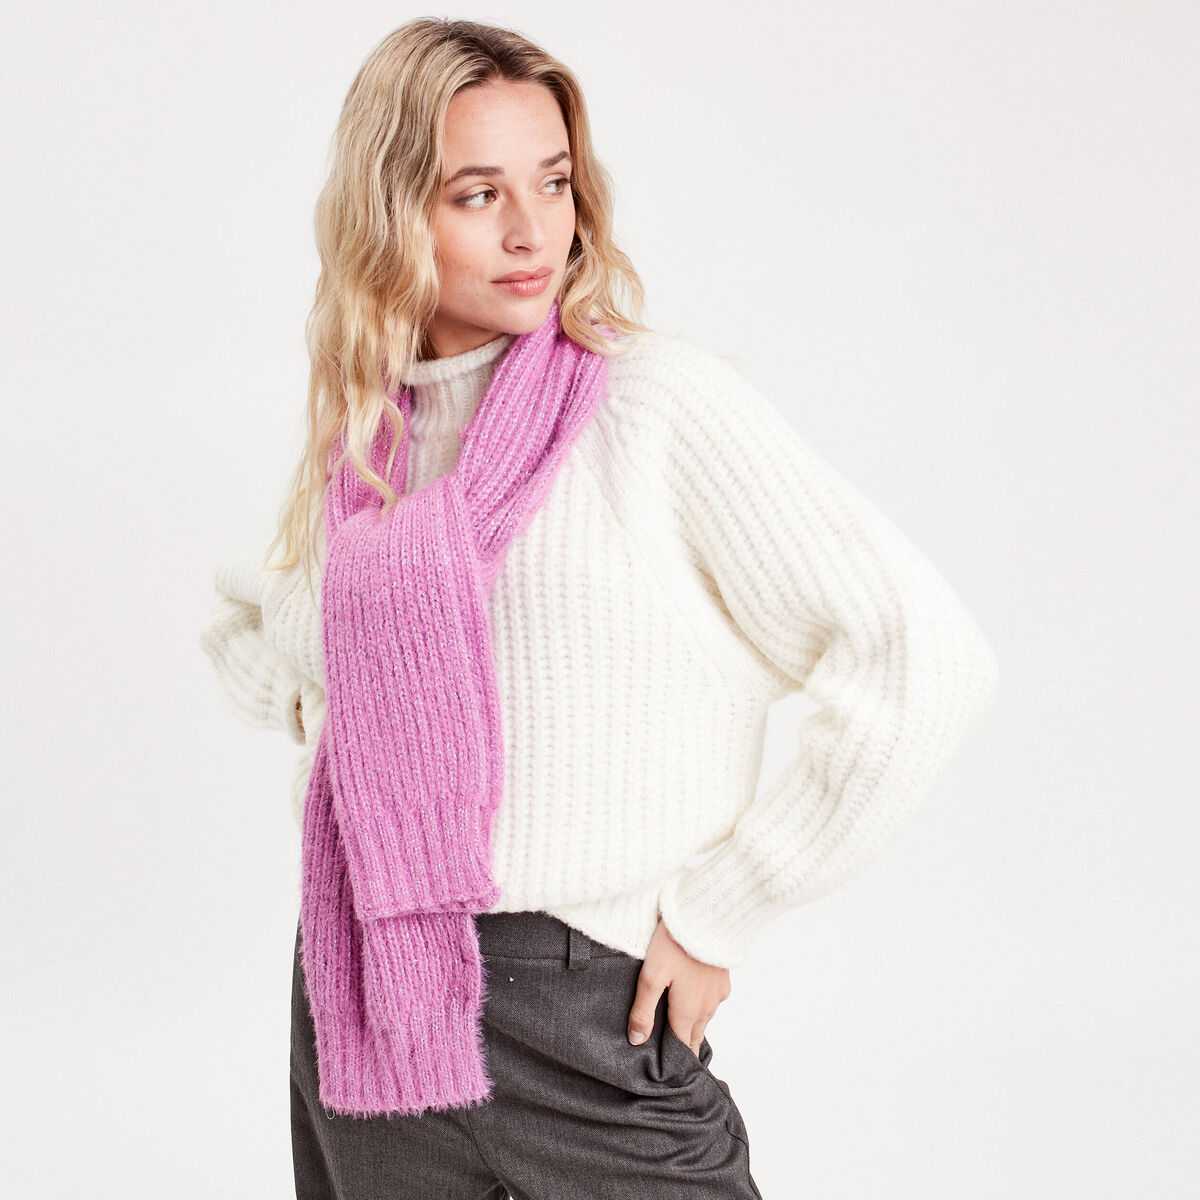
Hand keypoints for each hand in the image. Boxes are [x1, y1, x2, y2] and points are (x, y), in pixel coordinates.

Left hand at [627, 918, 730, 1055]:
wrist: (705, 914)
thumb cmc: (675, 944)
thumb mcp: (651, 976)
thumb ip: (643, 1010)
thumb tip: (637, 1041)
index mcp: (688, 1012)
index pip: (683, 1048)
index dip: (675, 1060)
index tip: (668, 1070)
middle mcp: (707, 1007)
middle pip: (694, 1035)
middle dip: (683, 1044)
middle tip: (669, 1051)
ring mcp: (718, 992)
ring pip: (704, 1017)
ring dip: (691, 1022)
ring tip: (674, 1021)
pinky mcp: (723, 977)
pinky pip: (712, 999)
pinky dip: (701, 1003)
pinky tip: (689, 992)